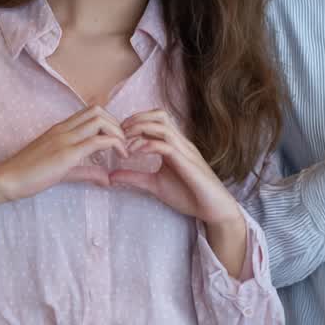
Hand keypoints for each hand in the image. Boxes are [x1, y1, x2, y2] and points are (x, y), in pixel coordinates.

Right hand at [0, 104, 127, 205]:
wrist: (4, 179)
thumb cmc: (28, 175)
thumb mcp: (63, 171)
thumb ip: (87, 172)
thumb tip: (108, 179)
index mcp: (61, 129)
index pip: (91, 111)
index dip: (110, 121)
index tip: (118, 140)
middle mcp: (64, 129)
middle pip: (99, 111)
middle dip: (118, 124)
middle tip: (124, 144)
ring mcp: (65, 139)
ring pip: (100, 120)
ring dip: (118, 132)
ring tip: (123, 150)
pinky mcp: (67, 153)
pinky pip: (97, 141)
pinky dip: (115, 144)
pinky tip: (120, 157)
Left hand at [112, 110, 242, 226]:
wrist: (213, 208)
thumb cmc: (189, 195)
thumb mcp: (155, 185)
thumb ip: (134, 178)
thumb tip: (110, 176)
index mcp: (173, 145)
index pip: (155, 120)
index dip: (135, 121)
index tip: (118, 134)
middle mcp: (180, 142)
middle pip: (159, 115)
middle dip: (136, 119)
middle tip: (119, 133)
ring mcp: (185, 150)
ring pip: (163, 126)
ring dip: (141, 130)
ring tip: (125, 142)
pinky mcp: (188, 162)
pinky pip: (167, 145)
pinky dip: (149, 145)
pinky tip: (137, 152)